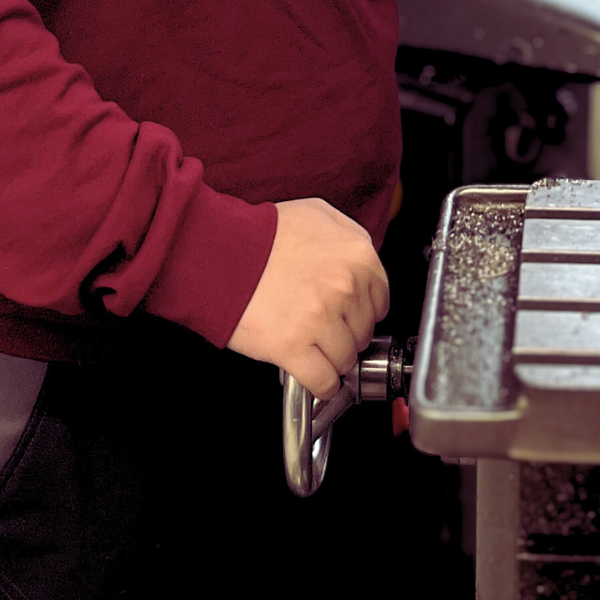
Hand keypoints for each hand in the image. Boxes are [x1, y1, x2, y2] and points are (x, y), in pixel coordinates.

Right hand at [227, 198, 388, 398]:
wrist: (219, 254)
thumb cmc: (262, 234)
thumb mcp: (317, 213)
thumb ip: (349, 234)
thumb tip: (363, 257)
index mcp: (357, 256)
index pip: (380, 301)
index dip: (362, 310)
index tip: (349, 315)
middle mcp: (345, 288)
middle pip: (364, 332)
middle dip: (346, 333)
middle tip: (324, 327)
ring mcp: (321, 319)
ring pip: (346, 359)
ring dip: (332, 359)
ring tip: (313, 347)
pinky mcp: (294, 347)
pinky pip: (324, 381)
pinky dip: (322, 385)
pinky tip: (314, 376)